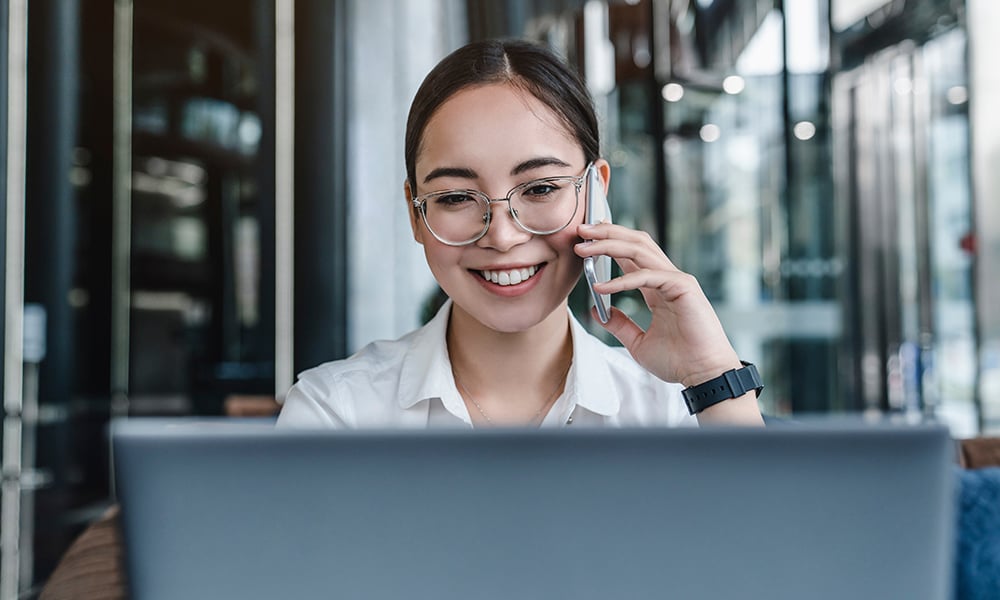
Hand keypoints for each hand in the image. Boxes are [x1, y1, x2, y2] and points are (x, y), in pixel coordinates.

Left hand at [574, 222, 742, 387]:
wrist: (704, 376)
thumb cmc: (679, 360)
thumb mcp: (638, 343)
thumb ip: (619, 324)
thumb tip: (597, 310)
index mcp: (658, 287)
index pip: (630, 255)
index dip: (607, 242)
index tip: (583, 238)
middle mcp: (667, 278)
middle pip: (635, 243)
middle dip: (606, 233)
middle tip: (580, 230)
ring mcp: (676, 280)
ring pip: (640, 251)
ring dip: (609, 245)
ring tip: (584, 248)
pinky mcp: (683, 287)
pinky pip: (648, 276)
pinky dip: (622, 279)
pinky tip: (601, 287)